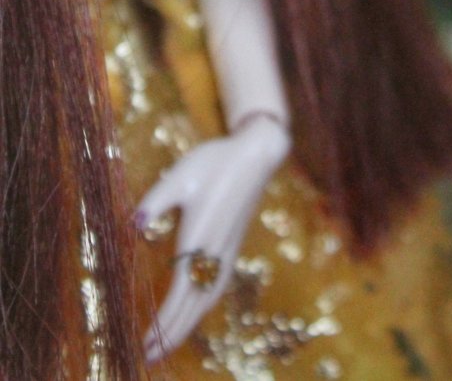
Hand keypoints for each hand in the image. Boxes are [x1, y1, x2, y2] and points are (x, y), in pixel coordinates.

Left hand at [136, 115, 290, 362]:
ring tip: (170, 341)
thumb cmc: (215, 162)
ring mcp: (227, 251)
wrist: (256, 155)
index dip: (163, 323)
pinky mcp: (233, 245)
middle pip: (194, 305)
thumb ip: (155, 201)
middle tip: (151, 357)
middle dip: (173, 334)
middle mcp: (214, 252)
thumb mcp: (179, 176)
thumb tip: (134, 224)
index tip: (146, 344)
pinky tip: (197, 309)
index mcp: (198, 240)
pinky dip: (204, 306)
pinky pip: (218, 287)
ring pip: (208, 299)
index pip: (178, 295)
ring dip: (189, 324)